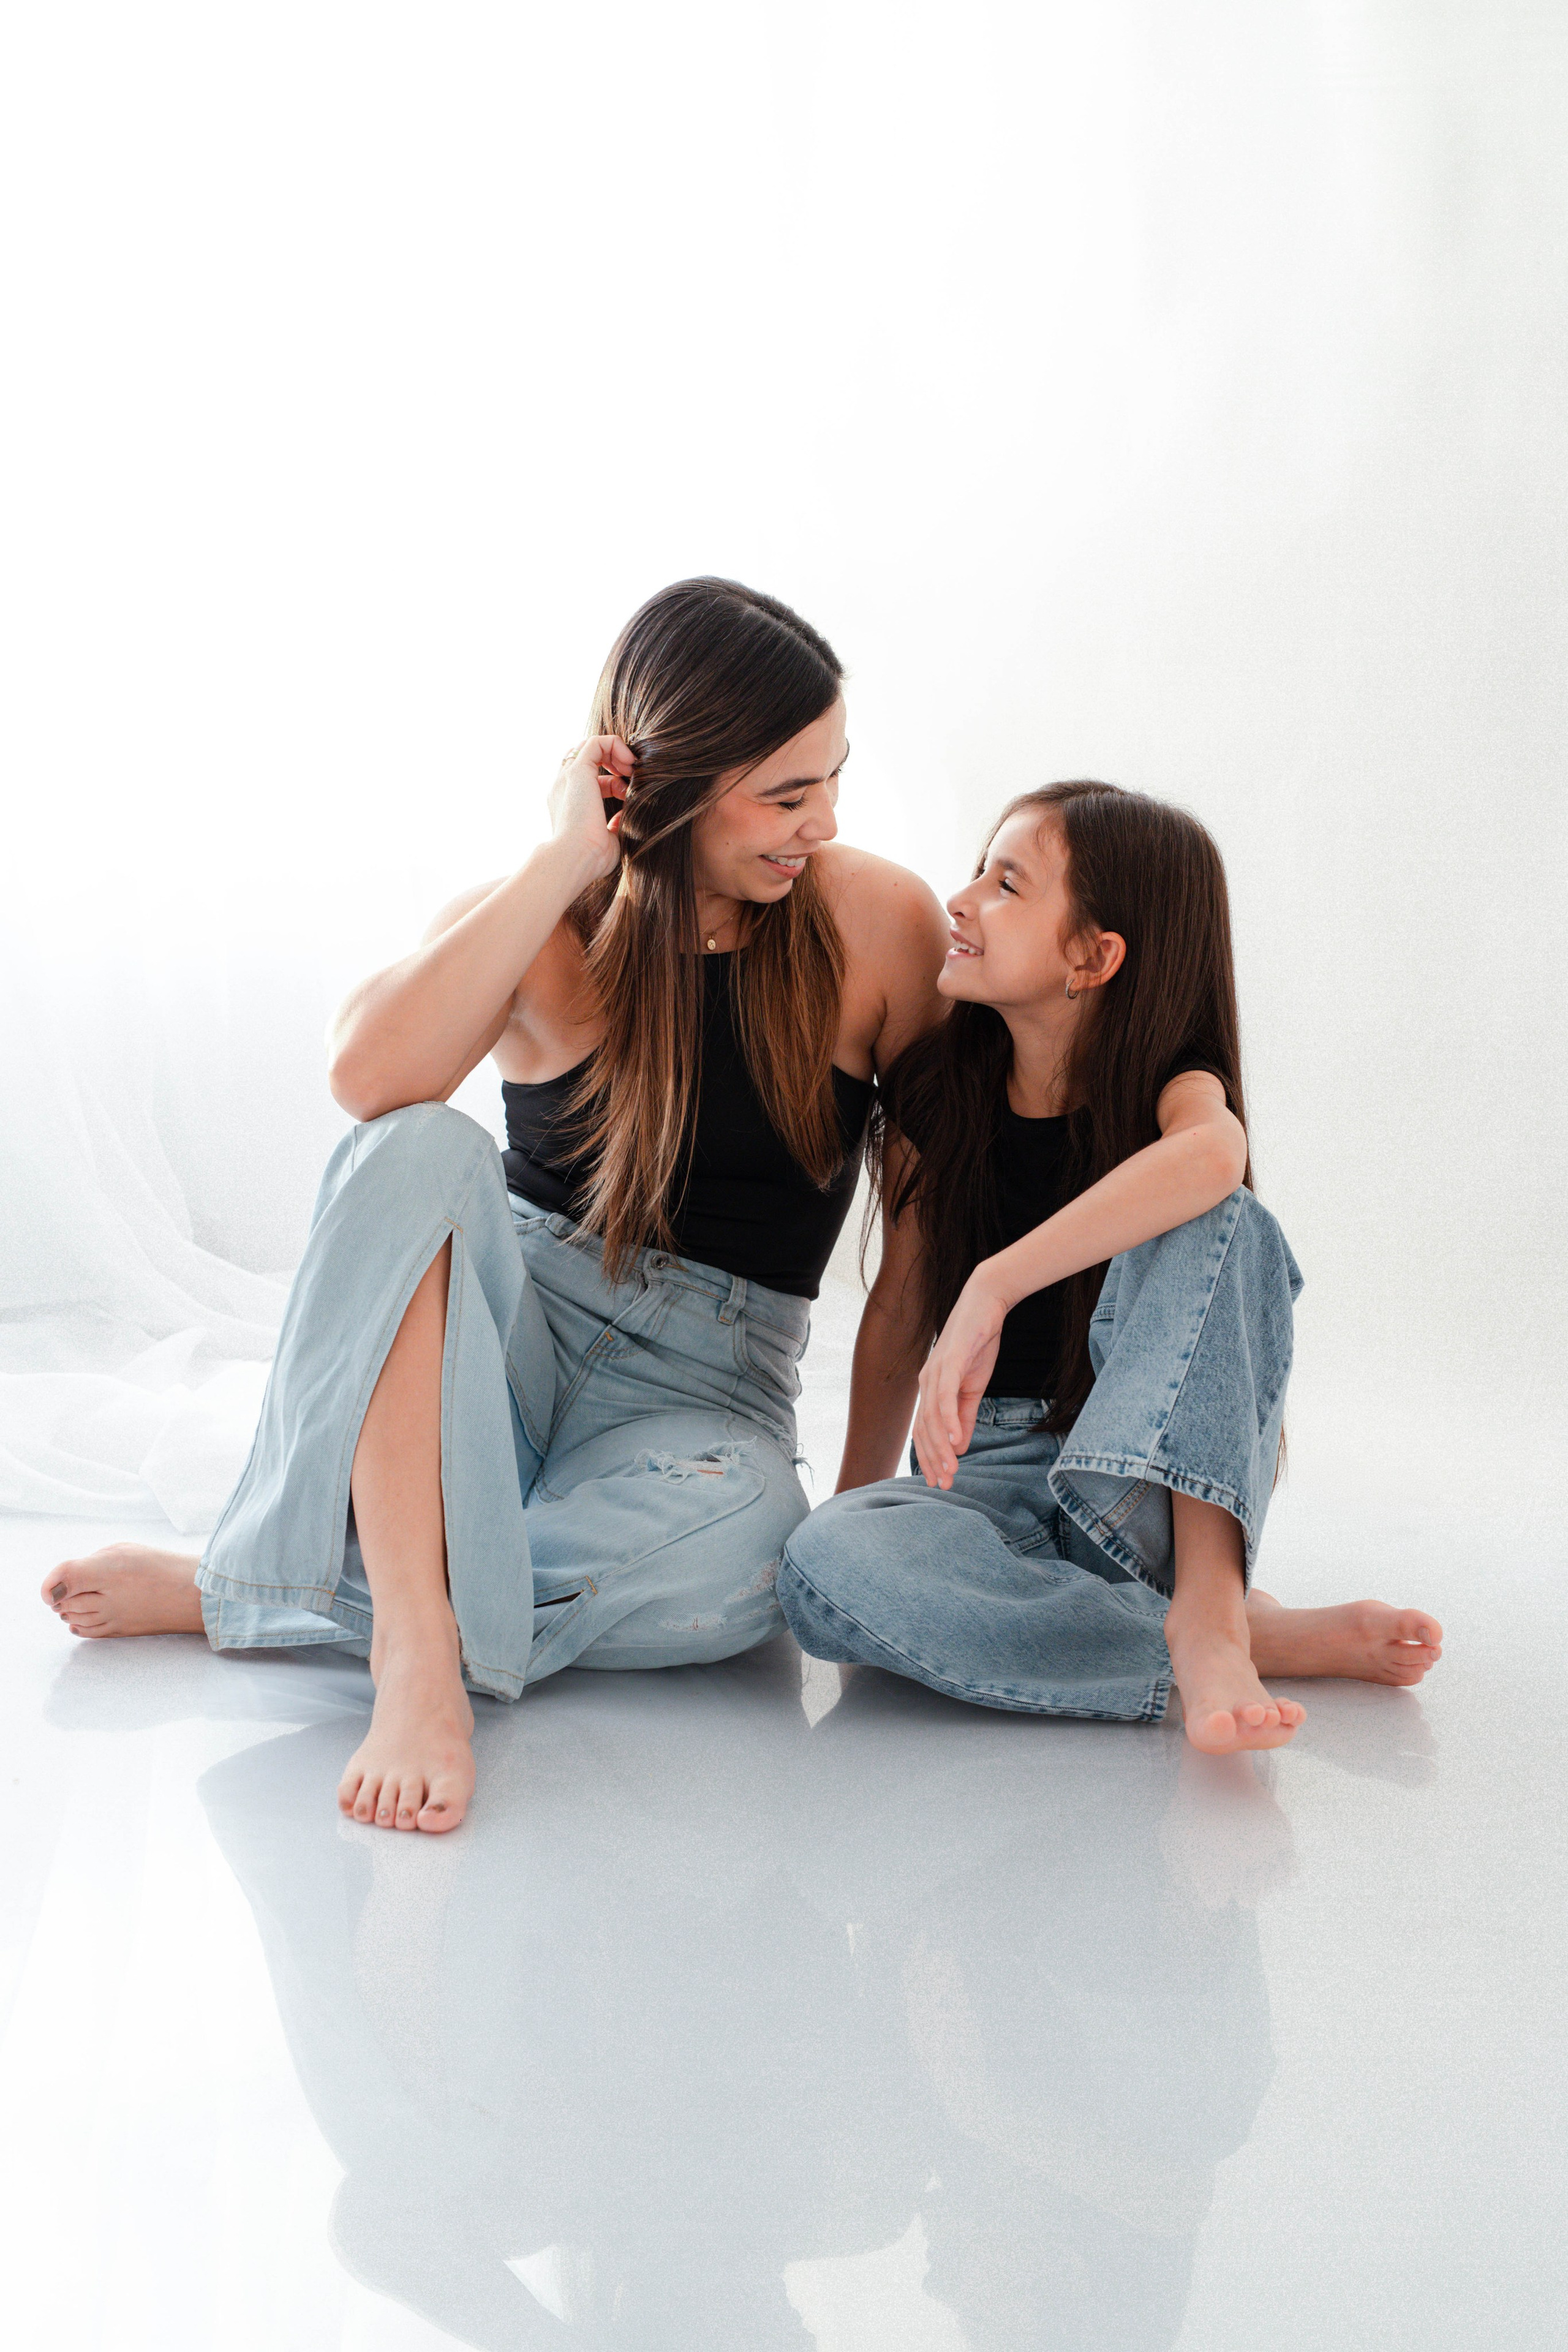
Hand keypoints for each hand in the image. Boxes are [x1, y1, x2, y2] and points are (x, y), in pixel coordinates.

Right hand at [547, 734, 634, 881]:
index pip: (589, 779)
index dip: (613, 781)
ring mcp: (568, 776)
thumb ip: (613, 826)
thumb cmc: (591, 858)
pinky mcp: (578, 770)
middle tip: (631, 777)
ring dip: (616, 752)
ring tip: (631, 769)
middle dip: (613, 761)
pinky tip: (629, 764)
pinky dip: (616, 746)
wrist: (575, 858)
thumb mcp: (607, 840)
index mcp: (568, 803)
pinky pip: (598, 742)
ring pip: (591, 745)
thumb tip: (622, 819)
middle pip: (587, 757)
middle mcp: (564, 786)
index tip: (628, 795)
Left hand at [912, 1269, 1009, 1487]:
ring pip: (932, 1418)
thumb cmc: (978, 1343)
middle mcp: (927, 1381)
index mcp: (931, 1388)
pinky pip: (945, 1396)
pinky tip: (954, 1440)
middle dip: (932, 1460)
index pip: (924, 1431)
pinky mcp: (950, 1361)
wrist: (986, 1303)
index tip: (940, 1481)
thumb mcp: (973, 1386)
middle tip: (943, 1485)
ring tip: (950, 1470)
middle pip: (923, 1430)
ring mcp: (936, 1370)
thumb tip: (957, 1447)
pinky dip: (948, 1420)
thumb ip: (964, 1416)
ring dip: (940, 1447)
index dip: (930, 1458)